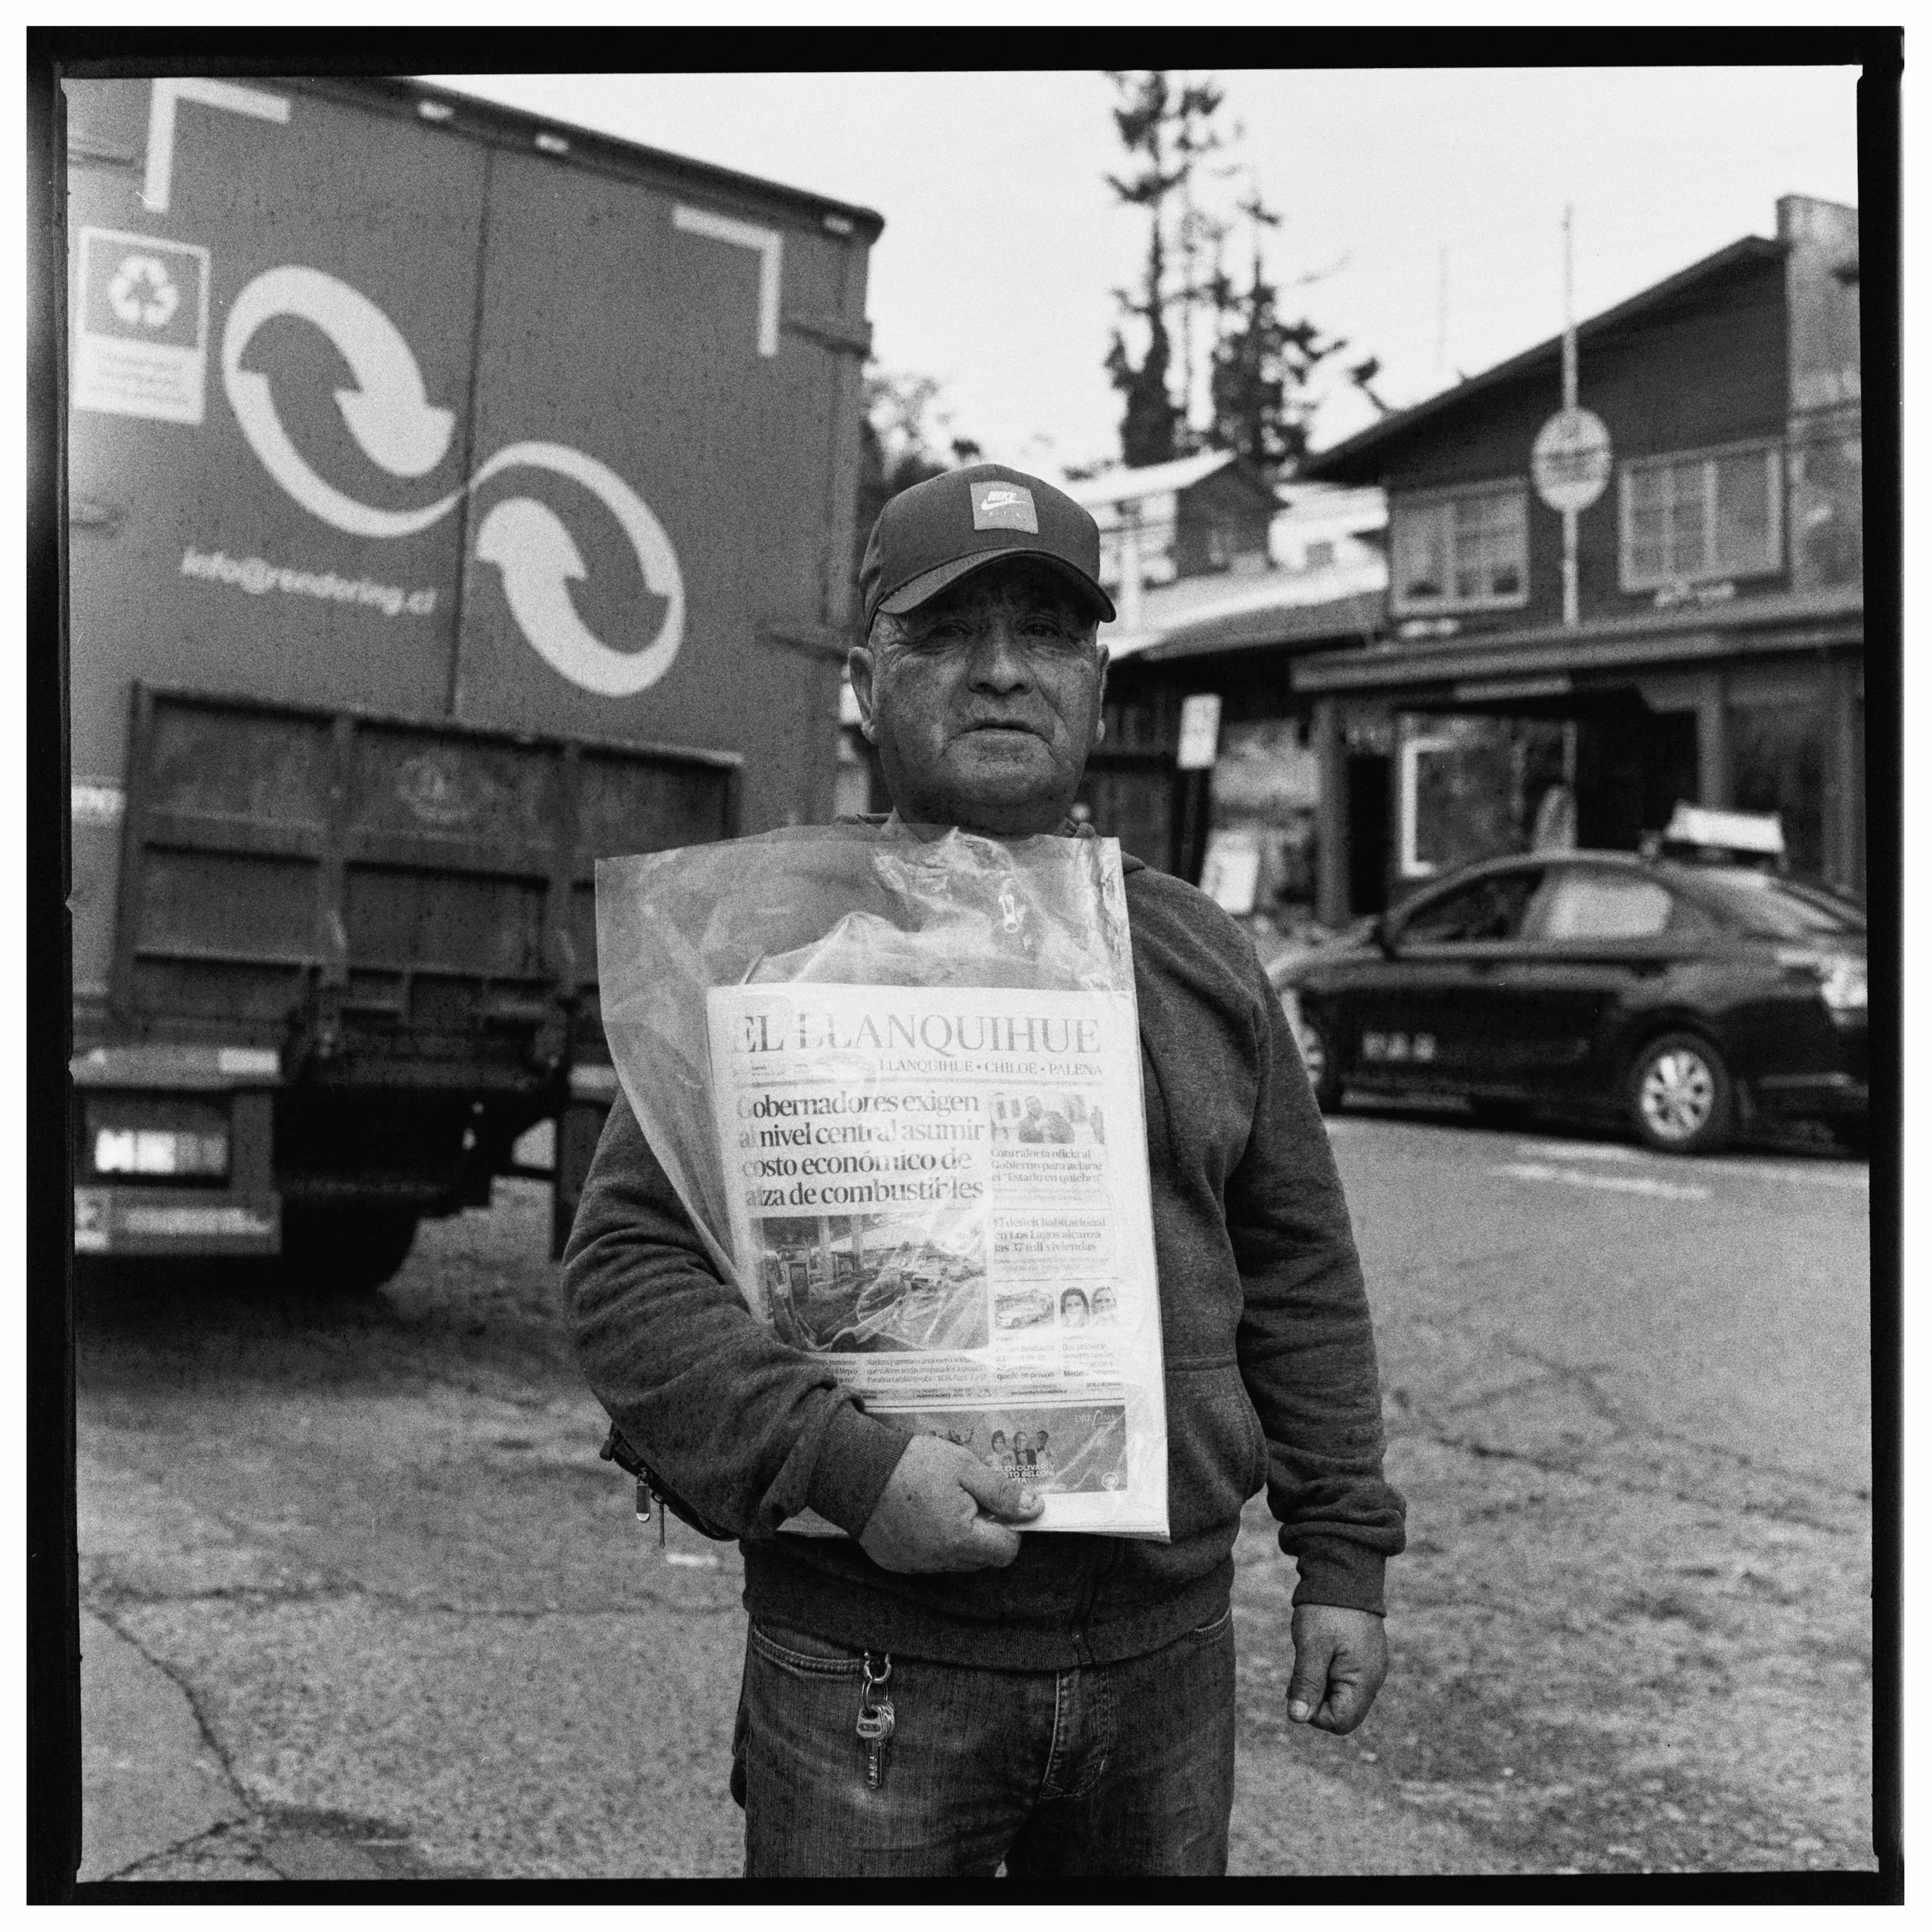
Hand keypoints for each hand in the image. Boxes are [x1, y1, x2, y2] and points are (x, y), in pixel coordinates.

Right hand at [858, 1435, 1042, 1572]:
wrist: (856, 1470)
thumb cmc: (912, 1464)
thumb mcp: (964, 1466)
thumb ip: (1001, 1491)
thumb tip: (1034, 1509)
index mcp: (961, 1539)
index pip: (1006, 1551)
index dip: (1009, 1527)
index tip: (996, 1505)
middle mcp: (940, 1561)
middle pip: (982, 1559)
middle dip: (985, 1532)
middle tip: (968, 1499)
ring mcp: (916, 1565)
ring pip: (956, 1561)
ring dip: (959, 1539)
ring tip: (941, 1504)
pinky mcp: (897, 1563)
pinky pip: (928, 1560)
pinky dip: (932, 1542)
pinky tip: (920, 1515)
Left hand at [1286, 1604, 1387, 1734]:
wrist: (1343, 1572)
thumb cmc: (1326, 1609)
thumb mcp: (1311, 1647)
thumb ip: (1307, 1684)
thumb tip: (1297, 1718)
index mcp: (1364, 1680)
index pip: (1340, 1722)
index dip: (1315, 1713)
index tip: (1299, 1687)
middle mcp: (1372, 1678)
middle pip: (1342, 1712)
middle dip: (1316, 1699)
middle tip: (1299, 1672)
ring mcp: (1369, 1667)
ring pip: (1341, 1695)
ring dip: (1319, 1684)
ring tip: (1307, 1658)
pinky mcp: (1363, 1656)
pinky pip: (1344, 1678)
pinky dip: (1326, 1672)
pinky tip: (1316, 1653)